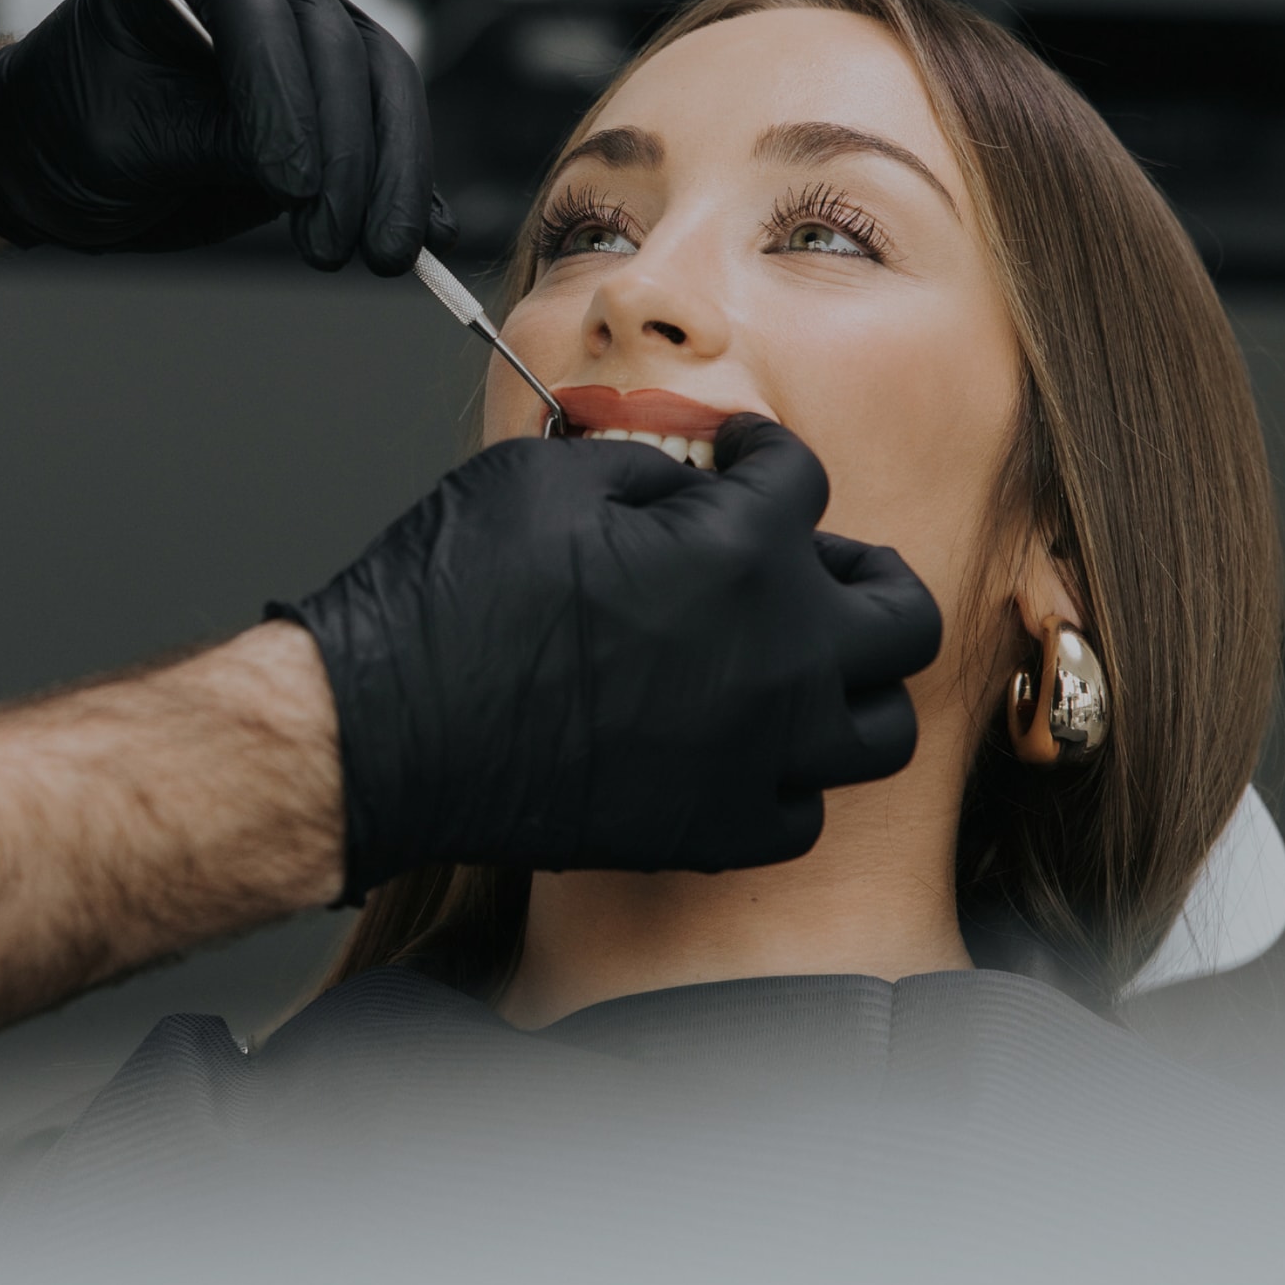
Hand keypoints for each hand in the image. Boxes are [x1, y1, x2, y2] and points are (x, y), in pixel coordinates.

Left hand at [0, 0, 442, 273]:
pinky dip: (407, 177)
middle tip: (334, 243)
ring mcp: (299, 15)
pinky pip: (384, 118)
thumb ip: (214, 143)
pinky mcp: (328, 76)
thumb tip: (308, 176)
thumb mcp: (126, 142)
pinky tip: (432, 231)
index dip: (282, 97)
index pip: (255, 11)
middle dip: (347, 152)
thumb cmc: (66, 128)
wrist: (52, 150)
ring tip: (381, 255)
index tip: (293, 184)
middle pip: (336, 42)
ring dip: (389, 173)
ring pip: (379, 79)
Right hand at [273, 416, 937, 897]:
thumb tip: (685, 492)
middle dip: (857, 569)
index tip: (740, 461)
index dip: (762, 455)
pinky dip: (785, 776)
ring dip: (849, 685)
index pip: (802, 478)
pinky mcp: (718, 829)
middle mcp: (781, 656)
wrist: (384, 729)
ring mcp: (760, 753)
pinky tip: (740, 746)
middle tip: (809, 562)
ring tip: (801, 667)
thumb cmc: (447, 596)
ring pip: (882, 727)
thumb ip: (645, 472)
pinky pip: (805, 810)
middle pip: (899, 610)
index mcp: (742, 550)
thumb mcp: (542, 478)